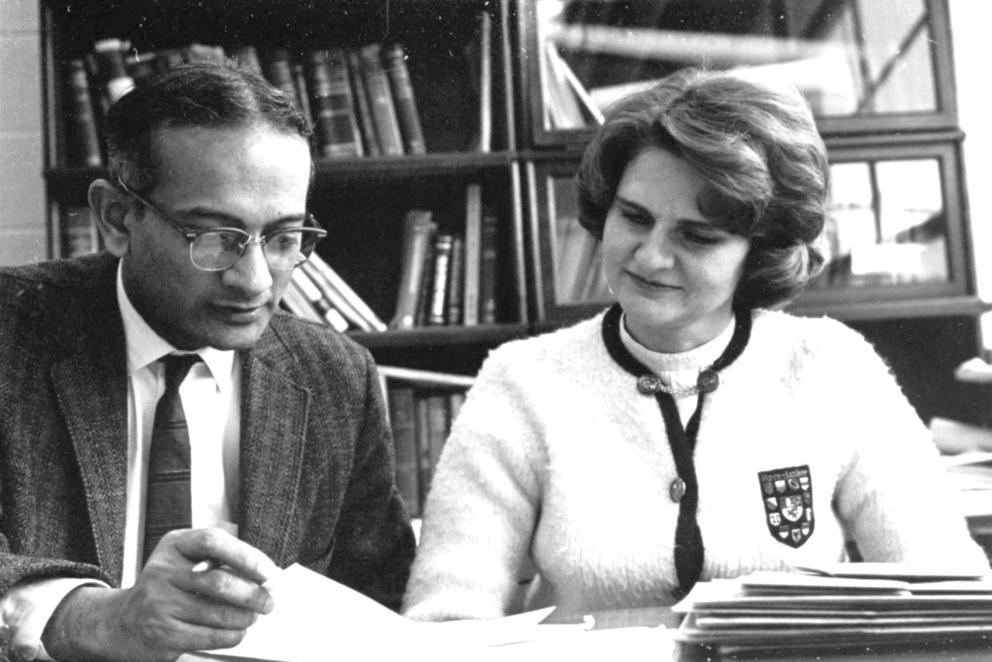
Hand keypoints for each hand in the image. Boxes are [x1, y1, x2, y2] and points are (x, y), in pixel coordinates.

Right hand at [42, 527, 277, 661]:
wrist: (122, 622)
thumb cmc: (166, 587)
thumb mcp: (183, 559)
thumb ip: (218, 558)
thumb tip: (264, 574)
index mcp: (173, 545)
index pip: (212, 541)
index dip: (245, 555)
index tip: (268, 571)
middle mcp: (161, 571)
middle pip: (219, 581)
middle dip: (253, 594)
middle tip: (268, 601)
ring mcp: (158, 604)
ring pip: (217, 613)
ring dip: (245, 617)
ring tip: (253, 616)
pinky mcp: (162, 633)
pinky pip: (208, 636)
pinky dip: (231, 635)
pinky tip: (238, 631)